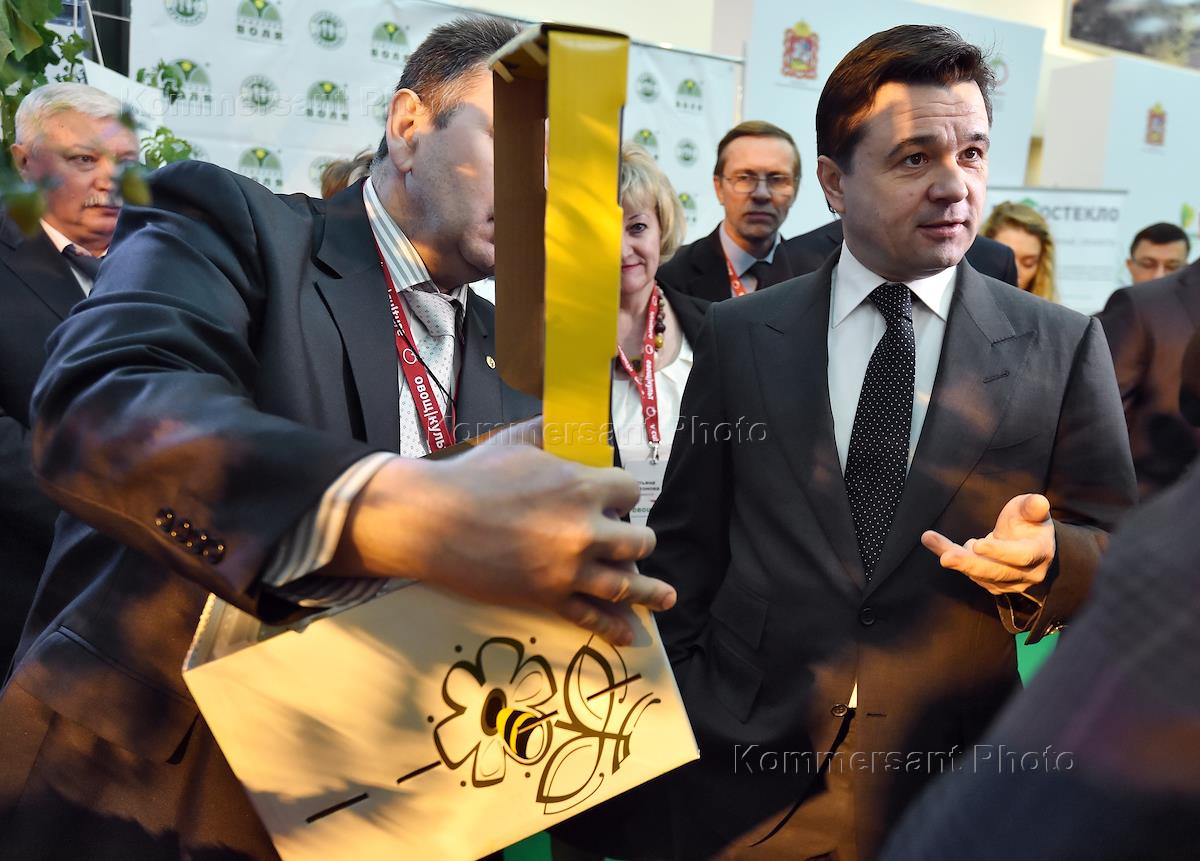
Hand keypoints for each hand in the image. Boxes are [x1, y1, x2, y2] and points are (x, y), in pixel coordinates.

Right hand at [335, 418, 673, 644]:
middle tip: (630, 544)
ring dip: (649, 591)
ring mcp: (568, 568)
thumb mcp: (518, 441)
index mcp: (581, 486)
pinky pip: (589, 616)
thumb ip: (550, 433)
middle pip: (638, 541)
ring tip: (665, 598)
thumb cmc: (472, 475)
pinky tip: (630, 634)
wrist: (432, 519)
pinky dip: (612, 627)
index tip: (617, 502)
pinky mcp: (547, 596)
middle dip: (636, 541)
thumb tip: (563, 421)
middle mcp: (584, 530)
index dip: (624, 497)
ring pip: (625, 583)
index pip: (630, 492)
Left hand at [921, 493, 1054, 595]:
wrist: (1028, 542)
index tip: (977, 544)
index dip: (1000, 552)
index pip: (1021, 556)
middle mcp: (1026, 573)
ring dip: (955, 559)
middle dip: (970, 564)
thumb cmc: (1029, 522)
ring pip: (978, 573)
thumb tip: (1039, 501)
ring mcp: (1008, 582)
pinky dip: (949, 554)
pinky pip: (967, 570)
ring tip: (931, 539)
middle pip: (996, 572)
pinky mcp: (990, 583)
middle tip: (946, 558)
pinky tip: (933, 541)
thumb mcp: (1031, 509)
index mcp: (1039, 553)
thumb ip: (1033, 506)